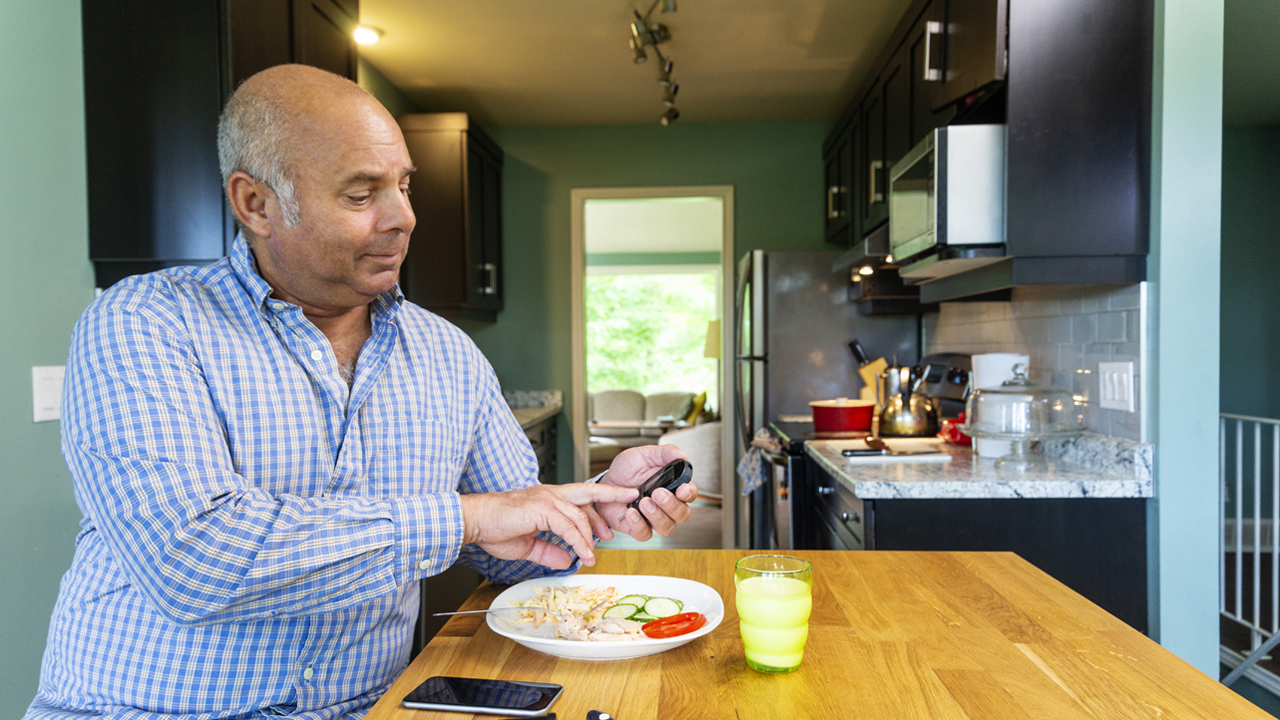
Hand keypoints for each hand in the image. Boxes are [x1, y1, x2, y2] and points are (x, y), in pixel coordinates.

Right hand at [458, 483, 637, 568]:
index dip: (596, 512)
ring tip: (595, 554)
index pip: (580, 499)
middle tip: (631, 497)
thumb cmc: (495, 529)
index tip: (607, 528)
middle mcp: (550, 494)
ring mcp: (546, 499)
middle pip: (588, 490)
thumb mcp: (529, 545)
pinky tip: (584, 554)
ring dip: (591, 536)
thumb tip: (566, 561)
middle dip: (612, 493)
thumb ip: (549, 551)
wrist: (476, 521)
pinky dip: (579, 541)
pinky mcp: (541, 508)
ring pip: (580, 514)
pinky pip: (567, 527)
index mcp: (547, 499)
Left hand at [596, 445, 698, 541]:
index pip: (690, 494)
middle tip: (657, 493)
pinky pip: (645, 534)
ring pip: (667, 527)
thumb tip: (681, 455)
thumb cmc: (627, 469)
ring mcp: (653, 518)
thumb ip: (663, 453)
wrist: (605, 482)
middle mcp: (666, 505)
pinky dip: (639, 525)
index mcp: (672, 486)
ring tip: (643, 502)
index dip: (689, 493)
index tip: (681, 490)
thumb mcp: (643, 455)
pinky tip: (631, 512)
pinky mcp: (638, 528)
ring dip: (657, 516)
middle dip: (672, 505)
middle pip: (682, 514)